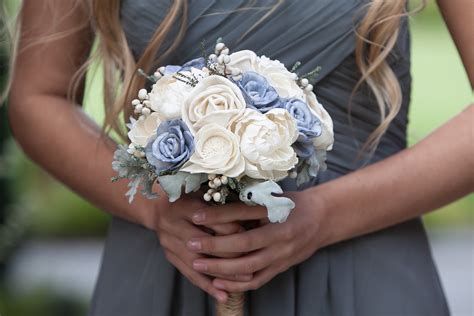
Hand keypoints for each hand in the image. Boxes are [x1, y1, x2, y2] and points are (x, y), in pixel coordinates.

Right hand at [152, 193, 250, 301]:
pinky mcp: (170, 256)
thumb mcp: (203, 193)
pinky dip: (207, 285)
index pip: (213, 221)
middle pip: (204, 244)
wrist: (156, 206)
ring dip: (221, 274)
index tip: (250, 234)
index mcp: (186, 206)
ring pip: (198, 263)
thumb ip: (221, 204)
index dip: (233, 229)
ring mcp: (170, 242)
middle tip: (251, 262)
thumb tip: (251, 214)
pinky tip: (222, 295)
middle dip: (229, 254)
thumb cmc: (187, 196)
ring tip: (242, 282)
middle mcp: (175, 225)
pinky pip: (189, 274)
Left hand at [186, 190, 324, 291]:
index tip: (195, 215)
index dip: (217, 215)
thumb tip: (215, 200)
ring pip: (248, 267)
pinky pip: (256, 280)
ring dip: (220, 268)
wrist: (321, 219)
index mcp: (277, 213)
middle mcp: (280, 236)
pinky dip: (236, 284)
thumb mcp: (273, 197)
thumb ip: (248, 203)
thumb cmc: (292, 204)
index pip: (242, 214)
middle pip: (243, 244)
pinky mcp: (281, 268)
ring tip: (197, 264)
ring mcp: (281, 255)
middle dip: (214, 246)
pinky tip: (217, 281)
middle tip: (190, 243)